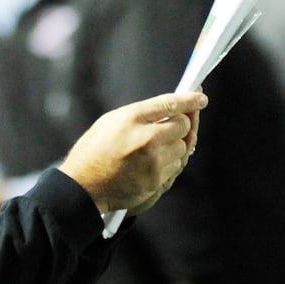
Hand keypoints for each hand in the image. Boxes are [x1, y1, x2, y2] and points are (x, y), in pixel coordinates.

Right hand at [58, 91, 204, 216]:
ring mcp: (153, 162)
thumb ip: (141, 114)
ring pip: (184, 147)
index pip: (169, 103)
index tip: (200, 97)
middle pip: (183, 125)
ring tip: (156, 146)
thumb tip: (169, 109)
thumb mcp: (111, 121)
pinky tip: (154, 161)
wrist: (84, 186)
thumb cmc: (93, 152)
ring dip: (176, 144)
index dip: (189, 99)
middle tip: (175, 123)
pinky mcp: (157, 181)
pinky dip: (171, 161)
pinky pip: (176, 166)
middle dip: (182, 123)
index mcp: (131, 119)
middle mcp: (146, 139)